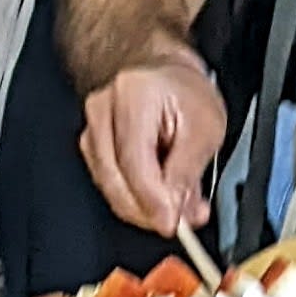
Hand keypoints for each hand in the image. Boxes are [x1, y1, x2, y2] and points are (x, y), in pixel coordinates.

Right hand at [80, 52, 229, 234]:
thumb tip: (175, 209)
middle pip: (115, 180)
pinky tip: (159, 198)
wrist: (162, 73)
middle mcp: (102, 111)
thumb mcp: (205, 127)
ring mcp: (91, 130)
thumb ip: (187, 171)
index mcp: (132, 96)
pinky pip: (109, 185)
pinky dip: (134, 199)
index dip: (152, 200)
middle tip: (177, 221)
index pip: (134, 162)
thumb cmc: (182, 91)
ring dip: (143, 207)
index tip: (170, 223)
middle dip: (148, 210)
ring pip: (109, 188)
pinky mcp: (90, 147)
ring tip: (176, 207)